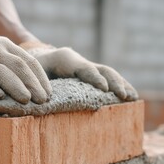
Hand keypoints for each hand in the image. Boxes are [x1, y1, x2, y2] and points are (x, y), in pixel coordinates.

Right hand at [0, 35, 51, 103]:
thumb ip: (10, 65)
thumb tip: (34, 89)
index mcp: (3, 44)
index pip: (28, 61)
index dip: (40, 78)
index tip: (48, 94)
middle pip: (18, 66)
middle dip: (33, 84)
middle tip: (42, 100)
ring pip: (1, 72)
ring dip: (16, 87)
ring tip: (26, 101)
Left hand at [20, 42, 138, 100]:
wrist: (35, 59)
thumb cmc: (31, 70)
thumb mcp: (31, 75)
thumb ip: (37, 86)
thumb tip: (41, 104)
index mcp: (65, 59)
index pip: (84, 68)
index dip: (94, 78)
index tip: (104, 89)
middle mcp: (80, 61)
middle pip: (102, 70)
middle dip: (114, 82)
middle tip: (124, 96)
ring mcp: (88, 67)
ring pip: (109, 73)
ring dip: (122, 85)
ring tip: (133, 98)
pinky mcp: (91, 75)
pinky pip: (109, 78)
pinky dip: (121, 86)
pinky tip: (131, 97)